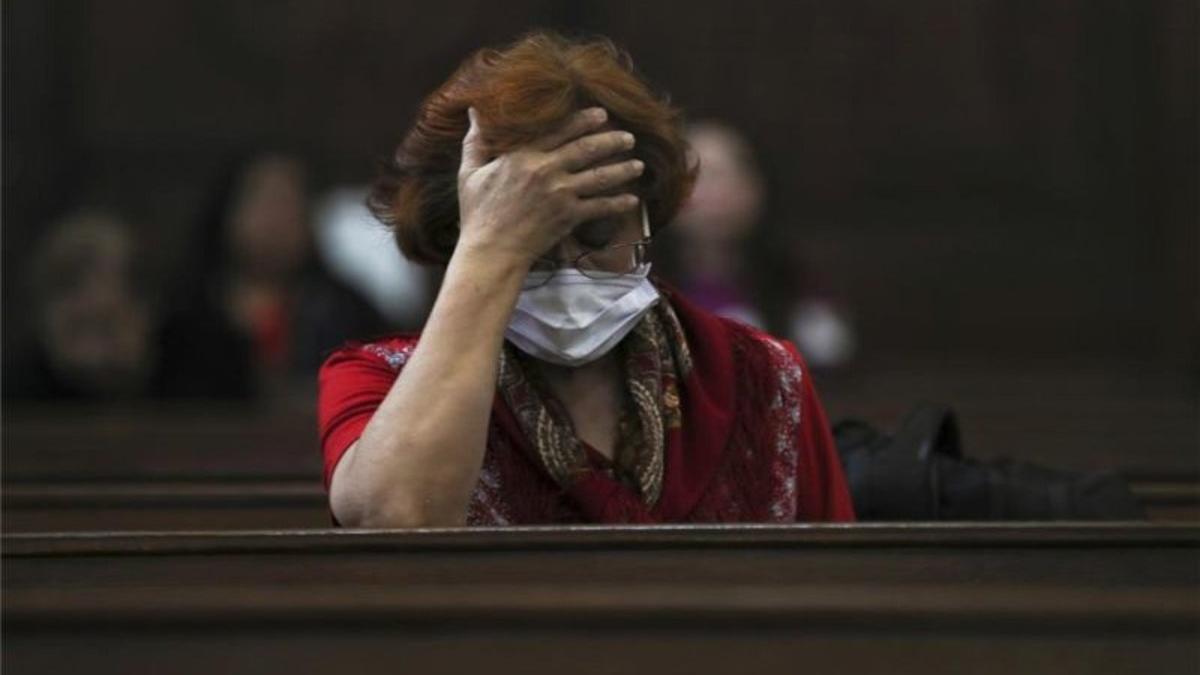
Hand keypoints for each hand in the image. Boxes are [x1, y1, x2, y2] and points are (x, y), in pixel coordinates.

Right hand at [455, 106, 643, 265]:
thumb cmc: (478, 213)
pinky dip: (618, 204)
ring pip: (599, 176)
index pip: (559, 130)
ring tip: (638, 164)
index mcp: (523, 155)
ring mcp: (560, 194)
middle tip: (628, 137)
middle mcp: (546, 170)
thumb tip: (473, 110)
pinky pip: (600, 207)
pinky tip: (633, 200)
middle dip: (611, 140)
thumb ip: (476, 140)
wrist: (491, 251)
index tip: (601, 114)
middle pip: (586, 149)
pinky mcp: (569, 217)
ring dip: (622, 169)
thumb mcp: (470, 172)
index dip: (583, 120)